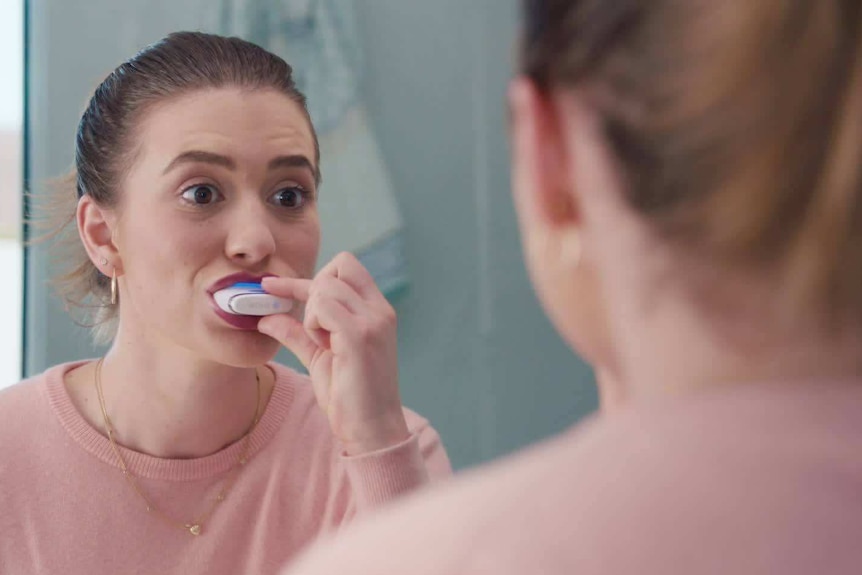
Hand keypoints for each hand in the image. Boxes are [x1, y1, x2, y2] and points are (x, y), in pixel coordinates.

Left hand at [257, 252, 409, 454]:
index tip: (273, 286)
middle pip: (337, 269)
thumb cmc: (350, 395)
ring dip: (313, 312)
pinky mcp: (360, 336)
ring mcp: (373, 321)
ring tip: (322, 342)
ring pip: (327, 286)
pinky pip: (324, 308)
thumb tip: (266, 316)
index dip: (309, 276)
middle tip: (312, 327)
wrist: (372, 429)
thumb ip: (296, 333)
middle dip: (311, 291)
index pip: (346, 268)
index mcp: (376, 311)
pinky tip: (323, 346)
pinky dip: (314, 324)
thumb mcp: (319, 356)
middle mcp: (379, 310)